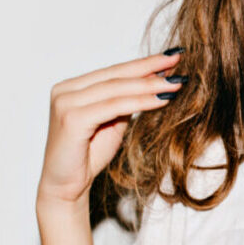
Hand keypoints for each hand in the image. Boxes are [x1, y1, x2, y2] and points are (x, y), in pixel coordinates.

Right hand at [36, 50, 183, 207]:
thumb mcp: (112, 122)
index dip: (144, 63)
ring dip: (150, 84)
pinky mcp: (71, 119)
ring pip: (117, 88)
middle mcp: (65, 90)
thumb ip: (125, 102)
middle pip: (116, 74)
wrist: (66, 187)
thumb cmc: (88, 156)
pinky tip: (163, 100)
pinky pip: (115, 106)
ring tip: (176, 82)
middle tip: (179, 58)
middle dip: (150, 67)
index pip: (114, 71)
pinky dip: (141, 102)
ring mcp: (65, 103)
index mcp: (72, 87)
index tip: (172, 57)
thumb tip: (153, 80)